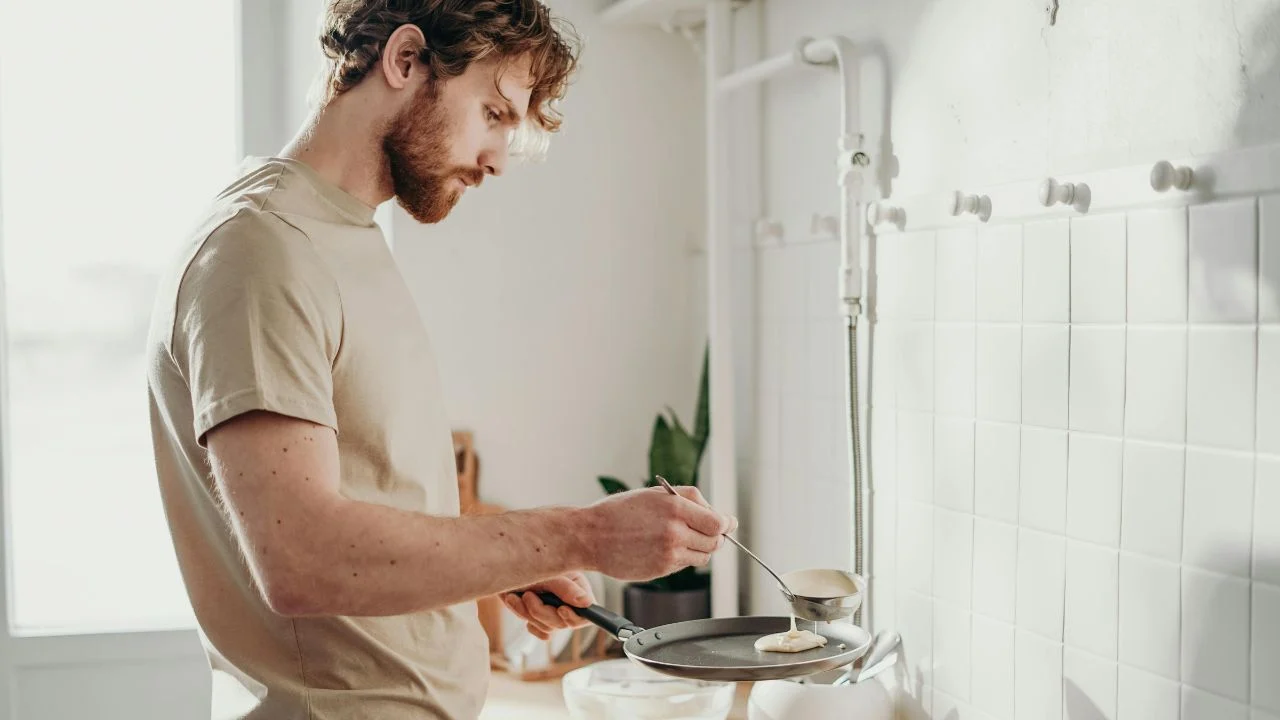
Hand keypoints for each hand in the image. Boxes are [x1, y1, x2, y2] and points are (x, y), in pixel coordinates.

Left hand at [501, 571, 595, 640]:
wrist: (500, 564)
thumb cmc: (525, 561)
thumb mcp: (547, 574)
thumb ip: (566, 588)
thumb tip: (587, 603)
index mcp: (577, 586)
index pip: (586, 612)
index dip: (575, 616)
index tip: (561, 610)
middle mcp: (568, 600)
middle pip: (564, 623)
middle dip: (542, 612)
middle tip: (528, 596)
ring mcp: (553, 609)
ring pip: (548, 627)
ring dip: (528, 614)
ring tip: (515, 596)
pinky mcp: (539, 617)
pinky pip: (538, 630)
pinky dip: (525, 619)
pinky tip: (516, 603)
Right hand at [582, 485, 736, 581]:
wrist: (589, 536)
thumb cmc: (619, 512)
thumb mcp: (655, 494)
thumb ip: (689, 500)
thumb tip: (718, 514)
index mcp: (675, 508)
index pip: (718, 522)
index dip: (725, 523)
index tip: (726, 523)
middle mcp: (675, 532)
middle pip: (715, 541)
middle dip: (714, 536)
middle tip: (703, 530)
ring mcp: (669, 554)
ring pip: (703, 556)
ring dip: (699, 548)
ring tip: (679, 538)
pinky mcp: (661, 570)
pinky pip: (684, 565)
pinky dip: (682, 557)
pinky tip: (663, 547)